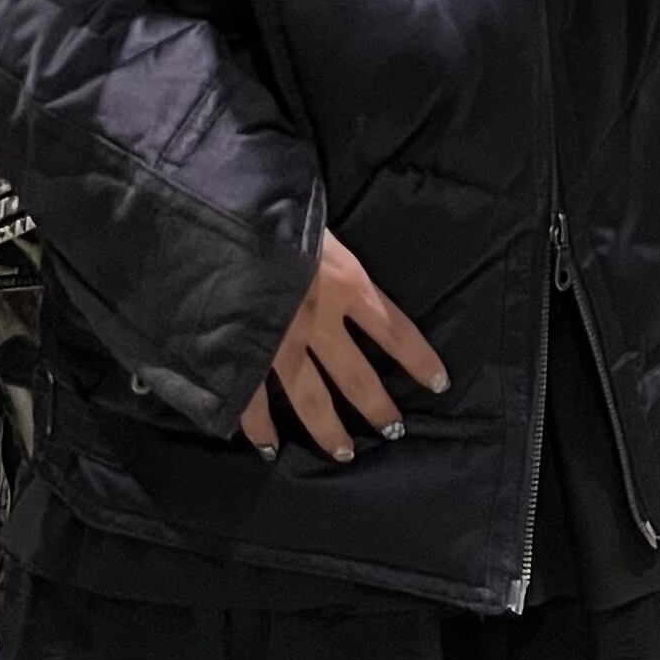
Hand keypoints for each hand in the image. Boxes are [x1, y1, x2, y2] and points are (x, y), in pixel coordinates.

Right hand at [241, 230, 448, 462]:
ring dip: (329, 431)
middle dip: (377, 408)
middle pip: (357, 377)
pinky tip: (269, 448)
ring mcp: (279, 342)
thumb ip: (331, 250)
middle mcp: (320, 320)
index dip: (419, 359)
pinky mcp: (243, 353)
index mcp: (346, 282)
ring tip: (343, 454)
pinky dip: (260, 428)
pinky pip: (254, 400)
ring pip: (311, 399)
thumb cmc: (274, 205)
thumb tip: (338, 261)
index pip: (395, 330)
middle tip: (392, 430)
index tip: (439, 382)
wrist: (220, 216)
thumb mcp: (318, 219)